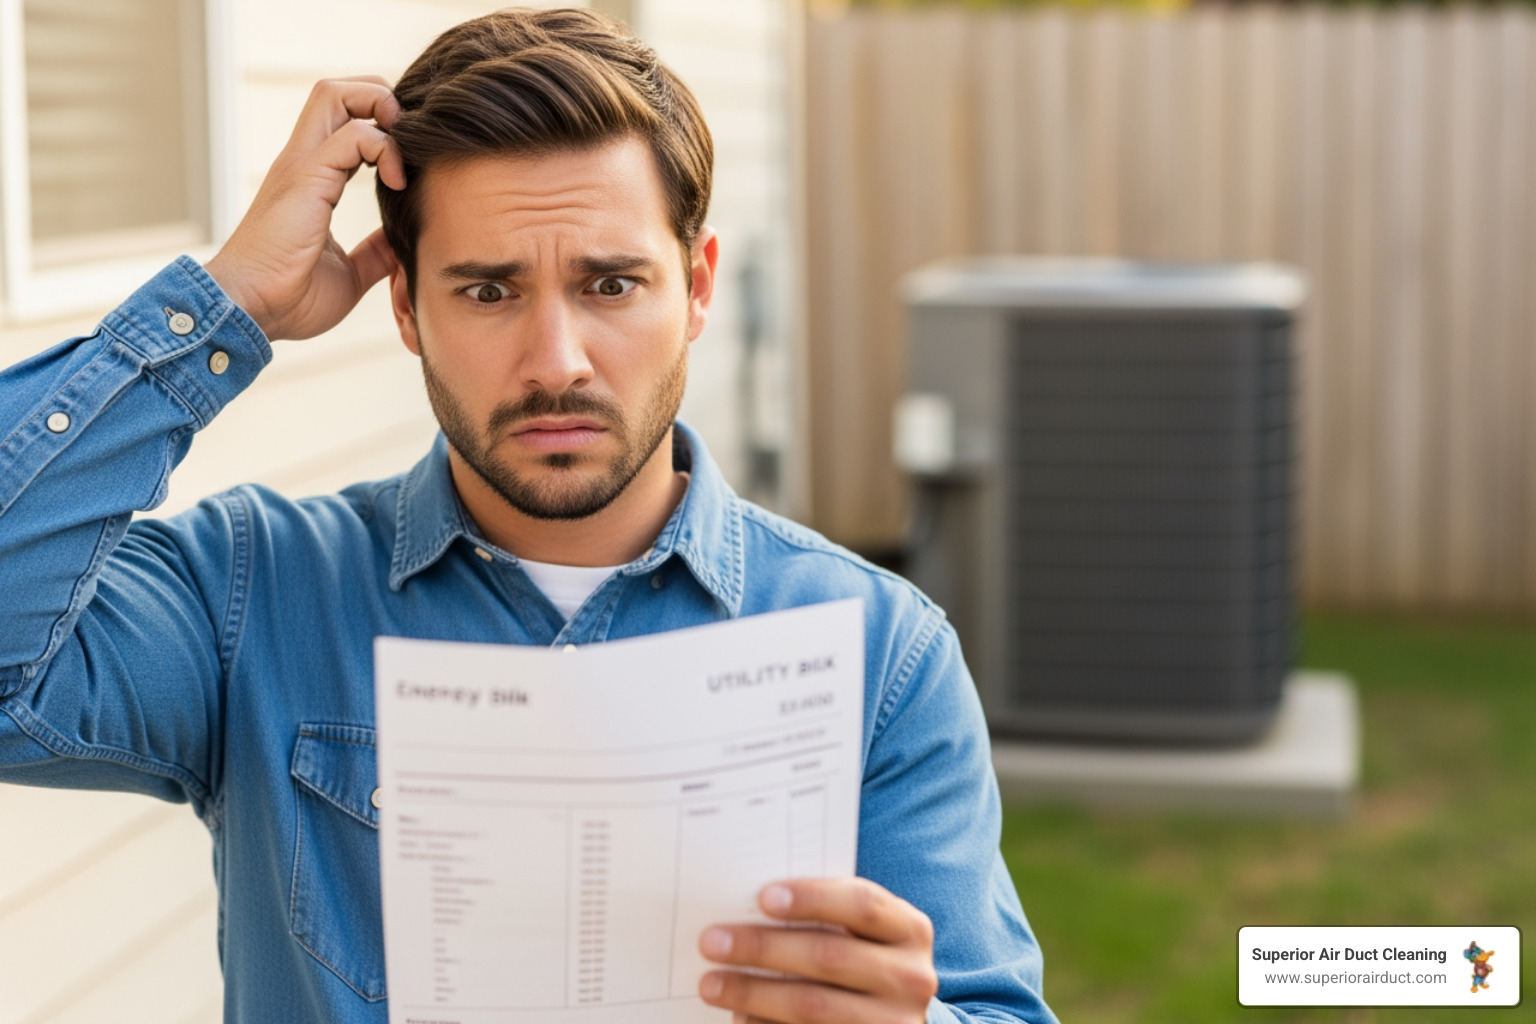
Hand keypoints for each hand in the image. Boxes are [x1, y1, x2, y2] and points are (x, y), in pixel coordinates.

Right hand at [204, 77, 404, 340]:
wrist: (250, 313)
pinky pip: (352, 136)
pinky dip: (385, 148)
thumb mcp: (349, 274)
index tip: (406, 164)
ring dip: (380, 108)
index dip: (380, 126)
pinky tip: (397, 183)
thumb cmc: (289, 299)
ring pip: (335, 95)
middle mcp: (302, 162)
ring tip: (403, 152)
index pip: (342, 121)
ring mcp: (301, 166)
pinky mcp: (306, 179)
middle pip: (335, 91)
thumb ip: (374, 253)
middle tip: (406, 141)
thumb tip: (402, 242)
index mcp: (310, 179)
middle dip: (379, 98)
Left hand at [698, 878, 938, 1022]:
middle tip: (712, 941)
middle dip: (763, 947)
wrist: (893, 1015)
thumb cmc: (862, 954)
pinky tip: (738, 1016)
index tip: (763, 898)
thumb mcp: (861, 931)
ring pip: (813, 1005)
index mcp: (909, 930)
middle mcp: (910, 977)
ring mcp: (894, 1021)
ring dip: (753, 994)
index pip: (863, 904)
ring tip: (712, 983)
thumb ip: (825, 913)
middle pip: (829, 956)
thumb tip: (752, 904)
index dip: (813, 898)